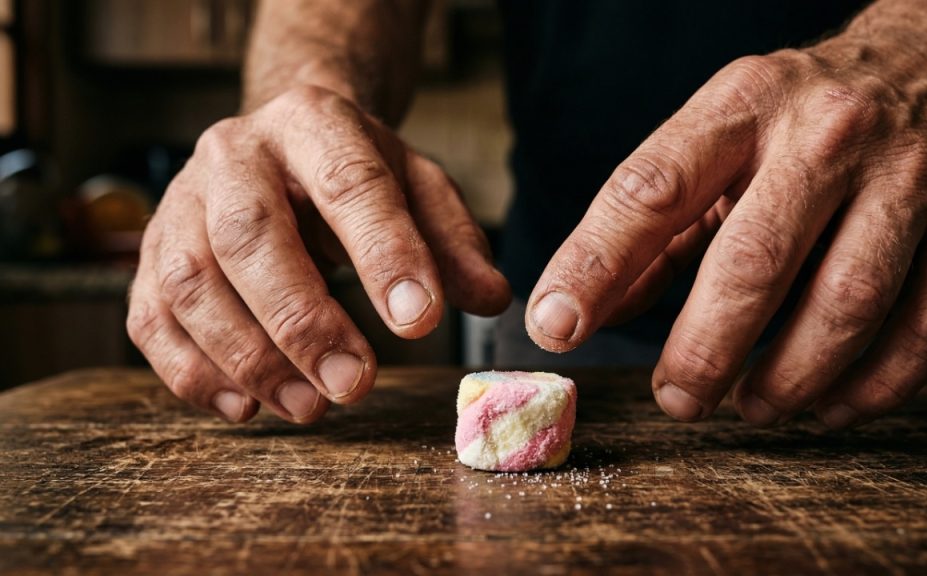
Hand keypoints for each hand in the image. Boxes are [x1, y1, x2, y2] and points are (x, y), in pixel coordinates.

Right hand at [128, 86, 510, 422]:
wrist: (279, 143)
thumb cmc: (353, 173)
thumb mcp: (417, 186)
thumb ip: (453, 240)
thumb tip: (490, 298)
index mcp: (312, 124)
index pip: (348, 184)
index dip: (384, 254)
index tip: (419, 322)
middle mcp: (233, 155)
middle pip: (249, 236)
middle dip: (302, 321)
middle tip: (355, 385)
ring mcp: (180, 203)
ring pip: (191, 282)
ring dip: (248, 358)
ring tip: (309, 408)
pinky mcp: (151, 255)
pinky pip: (151, 318)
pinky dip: (192, 374)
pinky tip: (246, 407)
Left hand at [526, 30, 926, 427]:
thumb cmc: (796, 121)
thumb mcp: (711, 146)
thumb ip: (647, 233)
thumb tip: (576, 313)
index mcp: (742, 107)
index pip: (653, 188)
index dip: (597, 263)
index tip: (556, 326)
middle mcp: (826, 134)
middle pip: (755, 260)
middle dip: (705, 349)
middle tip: (677, 398)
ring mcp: (907, 177)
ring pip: (847, 302)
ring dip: (790, 377)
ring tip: (751, 405)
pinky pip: (925, 325)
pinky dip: (873, 385)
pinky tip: (828, 405)